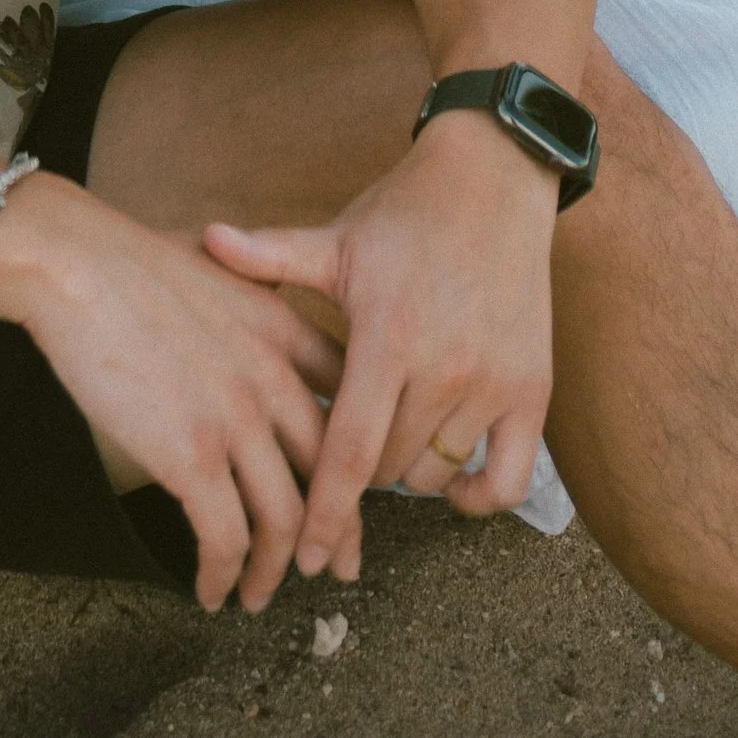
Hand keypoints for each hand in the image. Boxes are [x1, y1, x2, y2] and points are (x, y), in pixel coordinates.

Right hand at [0, 174, 342, 616]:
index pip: (349, 405)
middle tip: (333, 567)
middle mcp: (274, 378)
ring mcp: (236, 421)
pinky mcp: (191, 457)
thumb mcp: (218, 261)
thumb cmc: (128, 261)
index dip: (356, 461)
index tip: (351, 494)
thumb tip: (257, 289)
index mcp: (284, 330)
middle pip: (332, 476)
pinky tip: (211, 590)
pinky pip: (225, 539)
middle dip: (337, 534)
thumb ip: (253, 286)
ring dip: (273, 570)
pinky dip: (223, 575)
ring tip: (257, 593)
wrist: (74, 264)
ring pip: (284, 522)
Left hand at [202, 105, 557, 579]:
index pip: (349, 451)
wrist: (495, 180)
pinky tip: (446, 478)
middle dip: (355, 483)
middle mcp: (444, 366)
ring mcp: (493, 381)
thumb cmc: (405, 214)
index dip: (324, 514)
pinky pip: (506, 481)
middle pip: (387, 471)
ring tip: (383, 445)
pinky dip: (475, 496)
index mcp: (388, 333)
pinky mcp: (533, 390)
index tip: (302, 557)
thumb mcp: (337, 239)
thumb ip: (271, 255)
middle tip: (336, 471)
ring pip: (434, 475)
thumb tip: (204, 240)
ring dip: (404, 476)